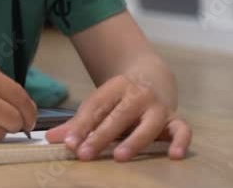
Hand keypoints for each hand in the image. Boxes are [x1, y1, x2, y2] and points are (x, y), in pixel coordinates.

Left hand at [44, 74, 190, 161]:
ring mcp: (158, 107)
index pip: (97, 107)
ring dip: (134, 140)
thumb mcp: (100, 104)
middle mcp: (138, 96)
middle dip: (101, 136)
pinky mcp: (175, 119)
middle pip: (119, 116)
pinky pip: (182, 130)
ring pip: (149, 124)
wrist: (152, 76)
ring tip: (120, 156)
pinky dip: (181, 141)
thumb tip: (50, 139)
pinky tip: (174, 156)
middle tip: (85, 153)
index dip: (82, 126)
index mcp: (116, 88)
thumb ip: (77, 124)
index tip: (69, 144)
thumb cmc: (120, 98)